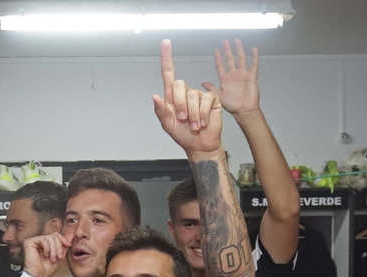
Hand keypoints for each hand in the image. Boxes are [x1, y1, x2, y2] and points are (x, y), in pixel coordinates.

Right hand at [22, 233, 68, 276]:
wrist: (39, 276)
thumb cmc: (47, 268)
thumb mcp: (60, 256)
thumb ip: (64, 246)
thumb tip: (71, 237)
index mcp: (45, 243)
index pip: (55, 235)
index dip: (63, 239)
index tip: (68, 245)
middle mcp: (39, 241)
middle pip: (54, 236)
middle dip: (58, 247)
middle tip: (59, 257)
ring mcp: (34, 241)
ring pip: (49, 237)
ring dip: (54, 249)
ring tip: (52, 259)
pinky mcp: (29, 242)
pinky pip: (43, 240)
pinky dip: (47, 248)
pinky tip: (45, 255)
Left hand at [153, 40, 223, 154]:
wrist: (200, 144)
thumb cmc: (182, 134)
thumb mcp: (168, 125)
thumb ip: (161, 111)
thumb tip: (154, 96)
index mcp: (172, 96)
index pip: (168, 73)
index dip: (167, 58)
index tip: (165, 42)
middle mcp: (185, 92)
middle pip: (179, 85)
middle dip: (179, 104)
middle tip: (182, 119)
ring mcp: (199, 94)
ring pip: (192, 96)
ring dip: (192, 114)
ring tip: (194, 125)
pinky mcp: (211, 98)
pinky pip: (205, 100)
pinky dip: (202, 114)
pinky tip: (202, 122)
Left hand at [205, 39, 259, 114]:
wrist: (244, 110)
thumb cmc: (232, 106)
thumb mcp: (218, 96)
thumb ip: (211, 88)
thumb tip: (202, 82)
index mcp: (225, 79)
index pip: (220, 65)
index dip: (218, 58)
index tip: (216, 50)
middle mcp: (233, 75)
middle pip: (230, 59)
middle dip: (227, 50)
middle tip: (225, 41)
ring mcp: (243, 75)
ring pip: (241, 59)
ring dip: (239, 50)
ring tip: (237, 41)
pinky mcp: (251, 76)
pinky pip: (254, 65)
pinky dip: (254, 57)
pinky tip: (254, 49)